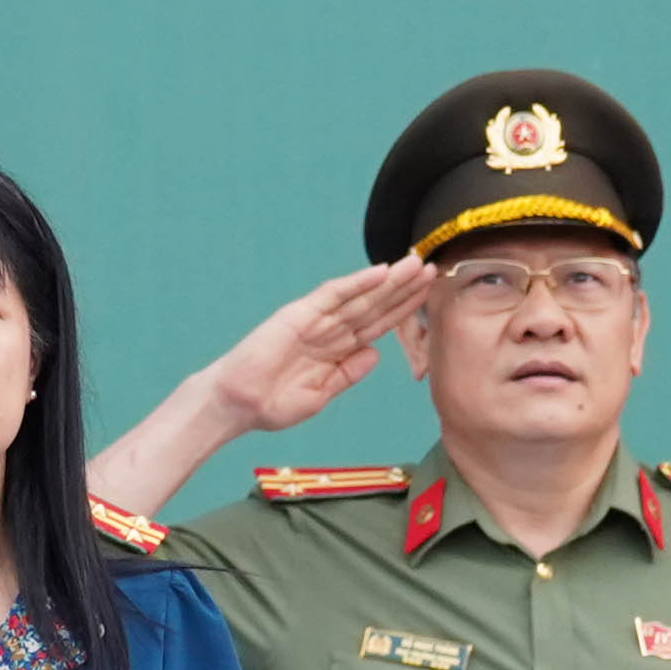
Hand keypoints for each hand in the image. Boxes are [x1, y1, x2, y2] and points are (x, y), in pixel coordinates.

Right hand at [200, 260, 433, 431]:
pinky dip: (356, 283)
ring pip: (360, 296)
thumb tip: (376, 354)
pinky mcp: (299, 314)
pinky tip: (379, 272)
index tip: (429, 296)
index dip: (403, 310)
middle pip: (375, 305)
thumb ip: (348, 373)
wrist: (238, 405)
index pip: (378, 325)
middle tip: (431, 268)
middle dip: (404, 289)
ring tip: (415, 264)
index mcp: (337, 350)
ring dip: (388, 281)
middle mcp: (330, 330)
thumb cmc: (273, 404)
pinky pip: (333, 295)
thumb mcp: (321, 394)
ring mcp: (316, 320)